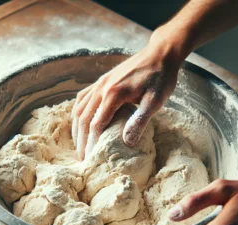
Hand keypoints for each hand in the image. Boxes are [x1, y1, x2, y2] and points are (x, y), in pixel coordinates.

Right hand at [72, 30, 183, 159]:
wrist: (160, 54)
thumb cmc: (160, 78)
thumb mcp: (154, 101)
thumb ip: (139, 121)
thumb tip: (127, 143)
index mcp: (113, 94)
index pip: (96, 125)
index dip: (92, 143)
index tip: (91, 158)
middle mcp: (101, 88)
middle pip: (84, 118)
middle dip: (81, 140)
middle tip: (81, 157)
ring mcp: (99, 83)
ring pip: (79, 108)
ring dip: (77, 128)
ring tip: (78, 144)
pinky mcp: (102, 80)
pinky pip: (83, 97)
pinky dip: (78, 112)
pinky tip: (79, 120)